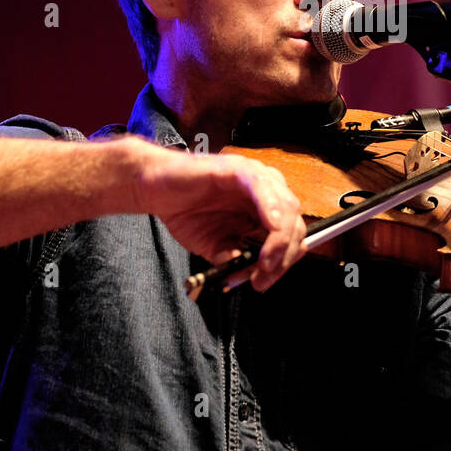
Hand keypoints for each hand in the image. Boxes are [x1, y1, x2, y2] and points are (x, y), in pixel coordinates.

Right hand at [127, 143, 306, 291]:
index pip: (292, 236)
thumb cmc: (186, 212)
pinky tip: (270, 227)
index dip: (285, 261)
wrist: (155, 190)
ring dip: (280, 239)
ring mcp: (255, 178)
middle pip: (295, 224)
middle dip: (284, 256)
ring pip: (286, 208)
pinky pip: (263, 187)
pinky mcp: (238, 168)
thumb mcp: (214, 247)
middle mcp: (268, 192)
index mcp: (266, 210)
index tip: (265, 281)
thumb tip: (251, 275)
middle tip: (263, 277)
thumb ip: (235, 259)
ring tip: (264, 262)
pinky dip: (271, 208)